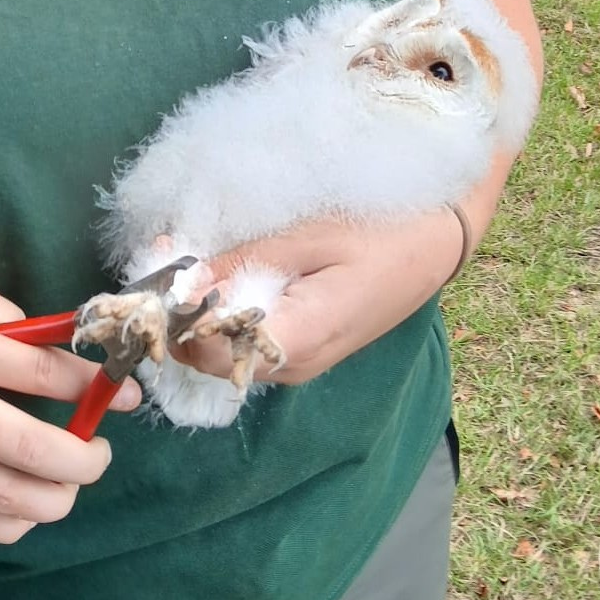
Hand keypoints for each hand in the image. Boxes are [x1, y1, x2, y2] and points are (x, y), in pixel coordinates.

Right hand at [0, 275, 138, 545]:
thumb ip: (2, 316)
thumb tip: (56, 347)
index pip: (45, 373)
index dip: (94, 387)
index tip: (125, 395)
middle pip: (37, 451)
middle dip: (87, 459)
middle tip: (100, 450)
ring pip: (9, 499)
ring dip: (58, 499)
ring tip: (71, 483)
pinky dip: (13, 522)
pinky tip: (28, 504)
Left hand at [171, 211, 461, 388]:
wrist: (437, 244)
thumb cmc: (380, 232)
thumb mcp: (309, 236)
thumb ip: (245, 262)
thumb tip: (184, 279)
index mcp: (297, 342)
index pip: (208, 356)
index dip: (174, 317)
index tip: (163, 266)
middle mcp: (294, 366)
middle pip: (210, 358)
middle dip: (180, 309)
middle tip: (169, 247)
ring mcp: (300, 362)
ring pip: (224, 351)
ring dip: (199, 309)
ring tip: (188, 254)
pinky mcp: (303, 348)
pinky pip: (247, 340)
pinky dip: (224, 311)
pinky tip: (219, 272)